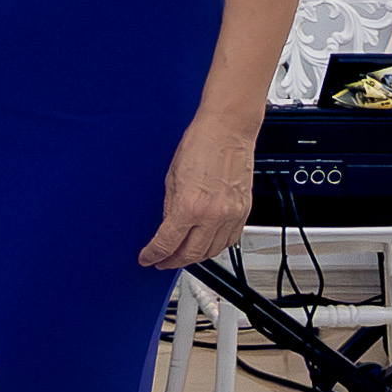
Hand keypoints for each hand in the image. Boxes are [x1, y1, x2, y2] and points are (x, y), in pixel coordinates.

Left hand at [140, 112, 257, 271]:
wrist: (227, 129)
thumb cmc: (200, 144)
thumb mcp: (171, 179)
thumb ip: (169, 208)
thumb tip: (167, 228)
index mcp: (189, 207)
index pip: (167, 244)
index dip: (153, 255)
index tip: (148, 258)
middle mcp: (212, 215)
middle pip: (190, 254)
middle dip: (173, 261)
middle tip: (163, 261)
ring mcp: (231, 214)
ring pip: (212, 252)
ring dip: (195, 257)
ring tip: (183, 254)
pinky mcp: (244, 210)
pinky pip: (230, 240)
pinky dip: (216, 246)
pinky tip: (207, 244)